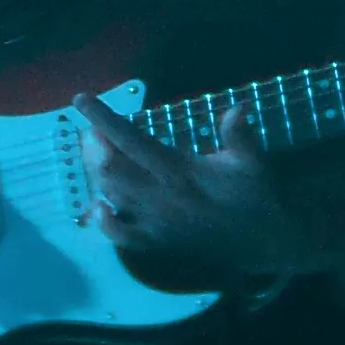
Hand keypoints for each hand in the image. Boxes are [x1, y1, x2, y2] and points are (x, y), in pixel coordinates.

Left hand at [73, 93, 298, 279]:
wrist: (263, 243)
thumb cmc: (255, 195)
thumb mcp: (251, 160)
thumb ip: (238, 133)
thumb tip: (237, 105)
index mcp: (179, 171)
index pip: (131, 140)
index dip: (103, 119)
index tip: (82, 100)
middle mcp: (161, 197)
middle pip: (111, 169)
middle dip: (94, 146)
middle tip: (91, 130)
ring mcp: (156, 223)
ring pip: (112, 196)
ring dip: (97, 174)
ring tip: (94, 154)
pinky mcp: (158, 243)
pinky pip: (122, 237)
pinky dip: (105, 222)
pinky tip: (99, 207)